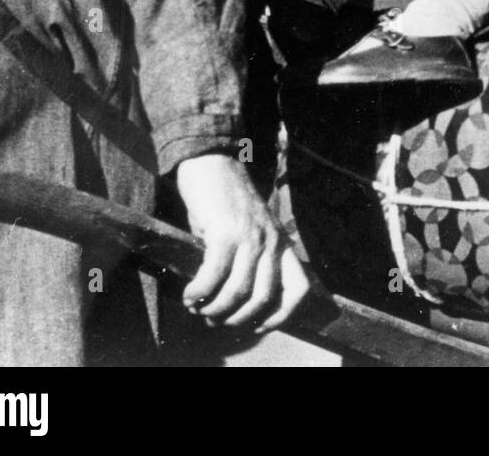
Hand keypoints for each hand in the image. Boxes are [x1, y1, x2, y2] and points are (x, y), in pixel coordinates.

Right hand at [177, 153, 308, 330]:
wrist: (213, 162)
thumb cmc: (226, 200)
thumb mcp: (249, 230)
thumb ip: (250, 259)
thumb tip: (233, 299)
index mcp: (280, 242)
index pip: (298, 288)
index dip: (282, 315)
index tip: (257, 325)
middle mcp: (271, 241)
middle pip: (264, 298)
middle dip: (237, 318)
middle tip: (215, 320)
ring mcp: (250, 236)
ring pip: (239, 291)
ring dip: (215, 309)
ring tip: (198, 308)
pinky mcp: (225, 232)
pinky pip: (214, 275)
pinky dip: (200, 292)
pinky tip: (189, 294)